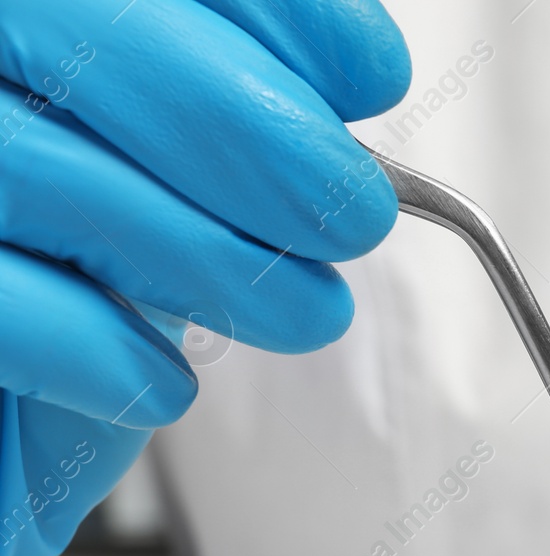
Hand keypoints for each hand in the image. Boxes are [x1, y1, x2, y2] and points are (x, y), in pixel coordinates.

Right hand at [0, 0, 410, 555]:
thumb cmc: (72, 303)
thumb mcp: (175, 195)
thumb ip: (236, 129)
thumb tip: (355, 79)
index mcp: (18, 25)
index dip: (264, 6)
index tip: (373, 70)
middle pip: (71, 26)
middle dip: (245, 122)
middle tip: (355, 214)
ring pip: (24, 159)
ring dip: (206, 252)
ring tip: (307, 312)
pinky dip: (101, 348)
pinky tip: (164, 384)